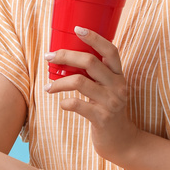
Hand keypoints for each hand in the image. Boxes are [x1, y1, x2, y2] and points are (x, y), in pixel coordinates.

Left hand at [43, 26, 140, 164]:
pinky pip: (77, 105)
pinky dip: (65, 102)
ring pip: (79, 82)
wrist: (121, 140)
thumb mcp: (107, 89)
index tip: (77, 29)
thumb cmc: (107, 109)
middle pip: (90, 61)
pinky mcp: (102, 118)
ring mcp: (111, 102)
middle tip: (49, 57)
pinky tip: (62, 104)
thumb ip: (95, 75)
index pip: (110, 50)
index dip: (94, 37)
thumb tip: (66, 58)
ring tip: (48, 87)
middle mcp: (118, 86)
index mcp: (118, 75)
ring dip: (59, 82)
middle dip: (65, 56)